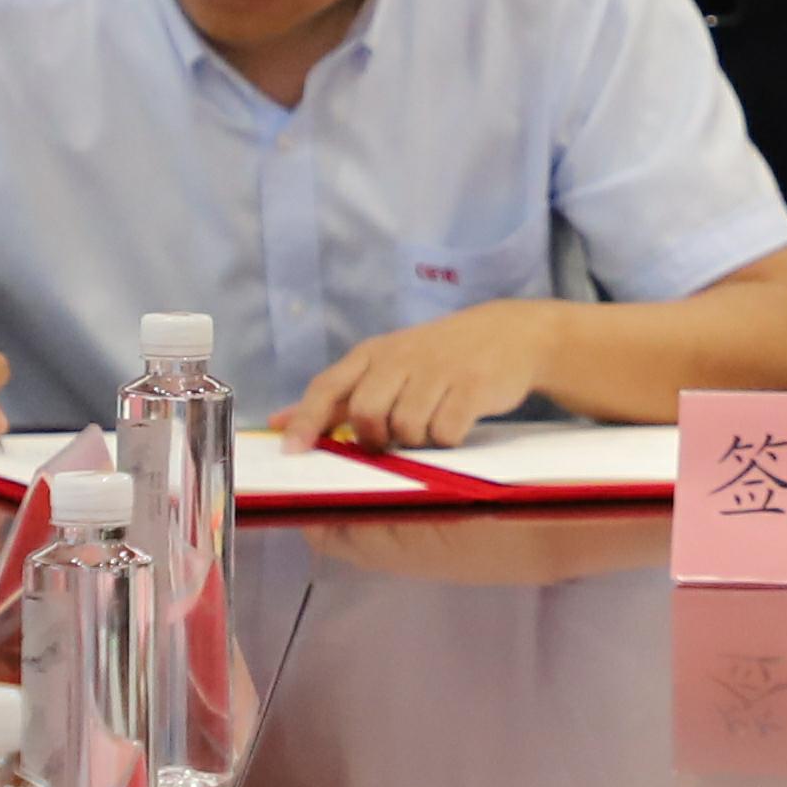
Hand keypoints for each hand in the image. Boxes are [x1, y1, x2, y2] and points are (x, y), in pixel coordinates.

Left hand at [290, 300, 566, 449]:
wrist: (509, 335)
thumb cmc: (436, 358)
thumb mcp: (385, 366)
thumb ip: (336, 396)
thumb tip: (277, 423)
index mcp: (373, 354)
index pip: (327, 387)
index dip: (307, 421)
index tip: (291, 452)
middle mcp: (400, 357)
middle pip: (365, 413)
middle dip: (374, 438)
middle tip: (391, 442)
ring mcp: (437, 370)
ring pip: (406, 429)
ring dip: (416, 440)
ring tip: (431, 425)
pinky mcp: (472, 385)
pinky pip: (445, 432)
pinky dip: (447, 439)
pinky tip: (456, 425)